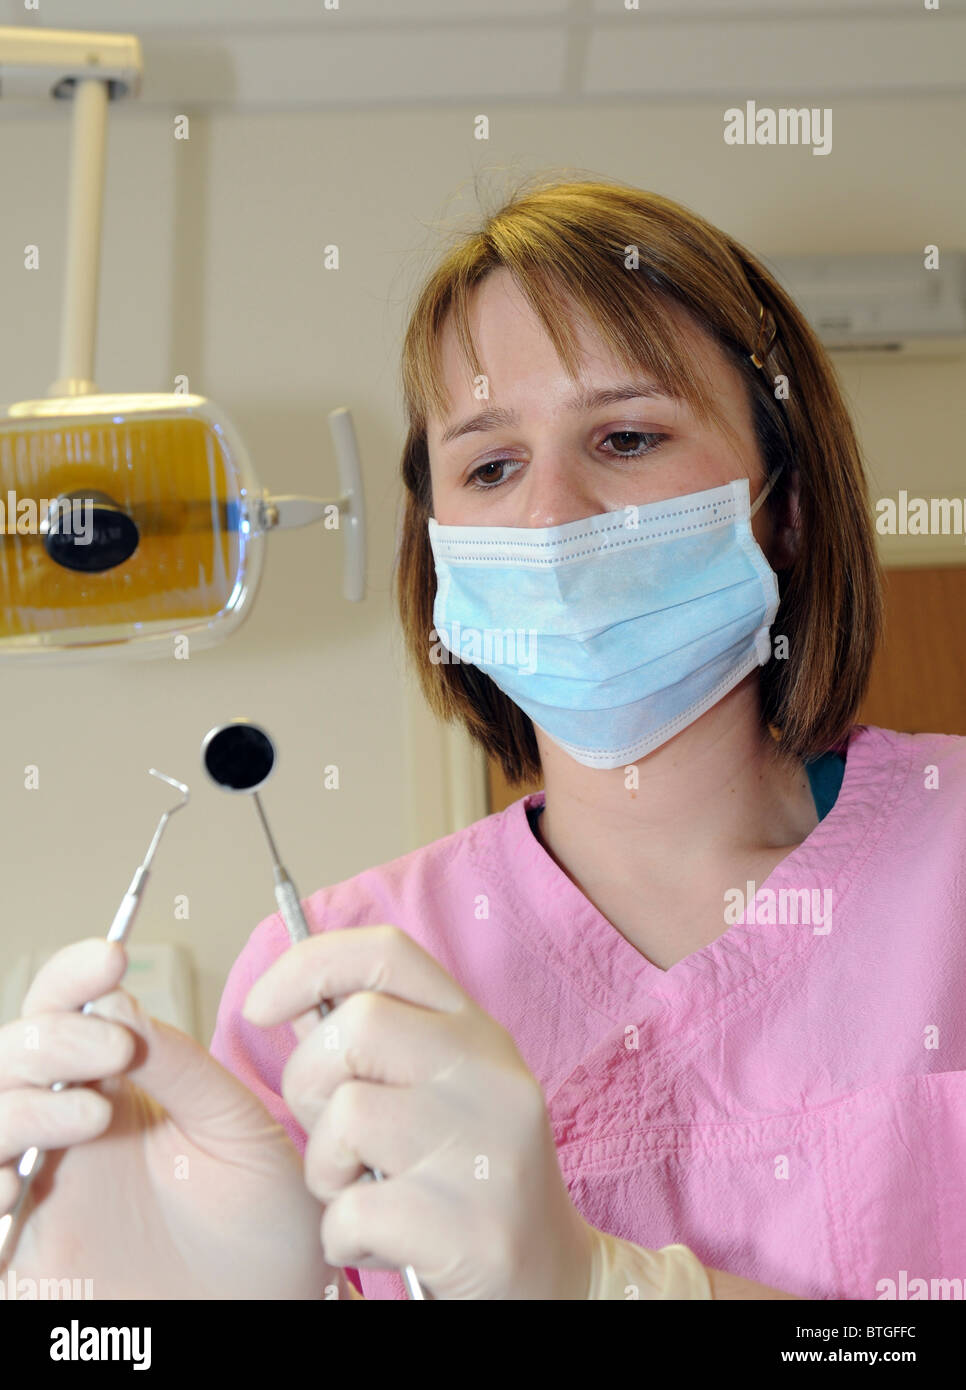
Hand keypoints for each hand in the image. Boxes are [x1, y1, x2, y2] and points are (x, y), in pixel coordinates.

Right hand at [1, 939, 331, 1298]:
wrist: (276, 1306)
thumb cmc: (264, 1218)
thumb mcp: (235, 1124)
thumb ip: (175, 1065)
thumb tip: (113, 1004)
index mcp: (115, 1086)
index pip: (67, 1011)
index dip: (73, 978)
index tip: (109, 957)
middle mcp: (66, 1131)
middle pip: (8, 1059)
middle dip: (49, 1040)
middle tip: (114, 1053)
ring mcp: (40, 1192)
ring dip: (16, 1107)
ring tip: (89, 1118)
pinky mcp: (24, 1258)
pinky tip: (19, 1184)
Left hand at [242, 923, 596, 1298]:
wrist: (552, 1278)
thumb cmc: (467, 1177)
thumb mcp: (439, 1091)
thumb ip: (375, 1046)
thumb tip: (289, 1001)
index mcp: (476, 1031)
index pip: (386, 954)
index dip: (308, 965)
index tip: (261, 1006)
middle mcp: (489, 1072)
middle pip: (354, 1027)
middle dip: (308, 1085)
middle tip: (334, 1139)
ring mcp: (487, 1145)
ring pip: (347, 1116)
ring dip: (325, 1172)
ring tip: (362, 1195)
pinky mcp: (473, 1225)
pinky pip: (353, 1211)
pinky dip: (343, 1238)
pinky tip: (382, 1244)